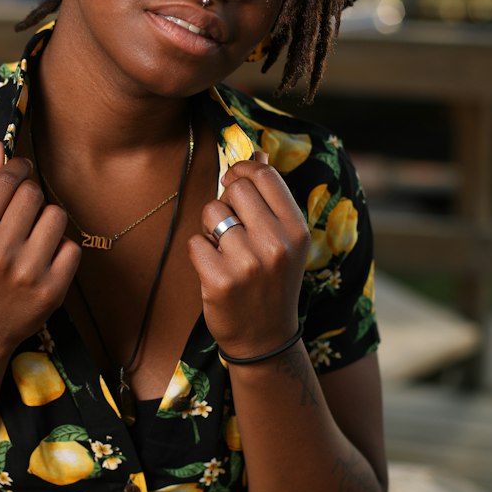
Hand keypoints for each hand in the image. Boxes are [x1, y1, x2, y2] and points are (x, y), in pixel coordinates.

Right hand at [0, 141, 79, 356]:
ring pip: (57, 216)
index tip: (21, 171)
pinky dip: (60, 249)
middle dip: (30, 195)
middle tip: (22, 212)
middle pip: (34, 193)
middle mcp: (0, 252)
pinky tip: (43, 260)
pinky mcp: (53, 291)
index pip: (8, 180)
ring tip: (32, 237)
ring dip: (47, 220)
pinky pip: (72, 247)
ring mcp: (29, 273)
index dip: (19, 168)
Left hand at [188, 157, 307, 357]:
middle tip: (231, 226)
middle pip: (234, 187)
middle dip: (226, 200)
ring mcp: (248, 263)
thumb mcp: (285, 240)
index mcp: (297, 229)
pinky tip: (215, 269)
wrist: (265, 338)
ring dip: (211, 228)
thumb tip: (257, 153)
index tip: (233, 181)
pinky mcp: (220, 280)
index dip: (242, 170)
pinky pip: (195, 241)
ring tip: (226, 252)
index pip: (264, 175)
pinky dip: (199, 252)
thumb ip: (271, 197)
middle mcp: (277, 243)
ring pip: (211, 212)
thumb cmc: (272, 281)